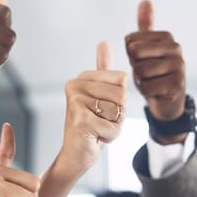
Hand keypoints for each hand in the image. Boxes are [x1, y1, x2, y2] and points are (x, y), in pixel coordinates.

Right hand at [60, 41, 126, 172]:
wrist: (76, 154)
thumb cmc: (92, 125)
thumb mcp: (101, 95)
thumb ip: (103, 69)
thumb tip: (103, 42)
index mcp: (82, 77)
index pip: (122, 81)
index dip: (120, 100)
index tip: (103, 108)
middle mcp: (75, 85)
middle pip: (122, 95)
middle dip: (118, 114)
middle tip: (100, 120)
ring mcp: (76, 102)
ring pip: (119, 112)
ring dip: (114, 126)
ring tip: (97, 128)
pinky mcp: (81, 120)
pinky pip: (114, 128)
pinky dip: (110, 138)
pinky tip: (95, 137)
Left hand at [125, 0, 184, 120]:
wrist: (169, 102)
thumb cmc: (154, 72)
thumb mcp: (147, 48)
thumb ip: (145, 25)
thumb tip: (145, 0)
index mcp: (167, 37)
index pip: (130, 42)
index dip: (131, 56)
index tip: (144, 61)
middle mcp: (176, 48)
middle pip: (135, 54)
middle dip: (135, 67)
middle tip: (146, 73)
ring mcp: (179, 66)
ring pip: (140, 71)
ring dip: (140, 81)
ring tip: (151, 82)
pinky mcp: (177, 85)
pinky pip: (147, 87)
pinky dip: (146, 92)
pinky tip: (156, 92)